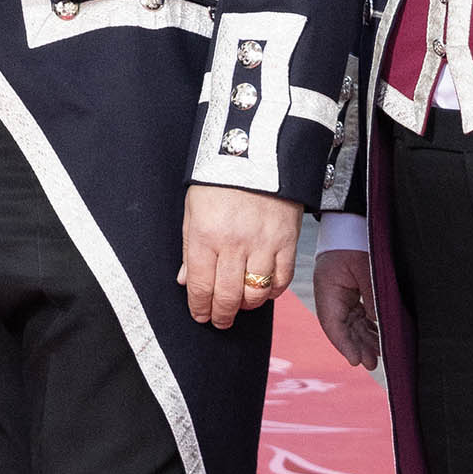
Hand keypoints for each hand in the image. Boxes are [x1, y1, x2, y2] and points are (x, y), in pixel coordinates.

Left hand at [182, 182, 298, 331]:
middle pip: (227, 297)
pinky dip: (273, 292)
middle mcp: (234, 244)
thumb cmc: (219, 180)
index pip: (200, 287)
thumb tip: (185, 281)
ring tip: (240, 304)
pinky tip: (264, 290)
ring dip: (246, 306)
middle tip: (219, 321)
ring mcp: (263, 244)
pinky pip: (282, 280)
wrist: (257, 152)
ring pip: (255, 293)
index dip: (199, 308)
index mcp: (205, 236)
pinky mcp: (287, 241)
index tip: (200, 315)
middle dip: (221, 316)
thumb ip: (189, 248)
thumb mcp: (193, 210)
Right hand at [313, 251, 381, 374]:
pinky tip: (378, 340)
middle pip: (342, 329)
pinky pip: (357, 317)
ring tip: (378, 356)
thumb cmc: (356, 241)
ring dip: (363, 341)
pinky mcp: (350, 295)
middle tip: (372, 363)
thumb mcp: (366, 268)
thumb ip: (372, 296)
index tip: (357, 360)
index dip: (345, 344)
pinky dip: (367, 328)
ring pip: (351, 325)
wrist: (351, 223)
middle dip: (357, 347)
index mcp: (327, 289)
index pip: (333, 324)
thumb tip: (378, 322)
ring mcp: (340, 296)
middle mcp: (330, 296)